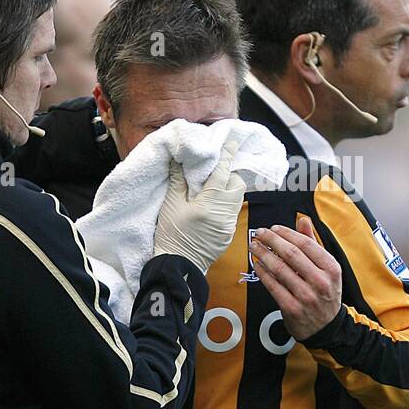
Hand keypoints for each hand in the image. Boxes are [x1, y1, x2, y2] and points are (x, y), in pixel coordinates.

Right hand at [153, 140, 246, 272]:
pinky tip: (211, 207)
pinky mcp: (229, 234)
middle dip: (229, 175)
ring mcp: (229, 225)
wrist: (178, 266)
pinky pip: (232, 213)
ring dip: (228, 190)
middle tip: (213, 173)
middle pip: (238, 185)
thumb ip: (178, 180)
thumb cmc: (171, 234)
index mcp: (210, 203)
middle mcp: (225, 213)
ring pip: (237, 199)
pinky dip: (225, 205)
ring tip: (211, 189)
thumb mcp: (171, 205)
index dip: (227, 156)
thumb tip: (180, 159)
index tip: (231, 143)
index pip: (223, 172)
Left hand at [249, 217, 342, 339]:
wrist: (327, 328)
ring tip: (254, 246)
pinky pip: (273, 286)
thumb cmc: (325, 294)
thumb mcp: (327, 269)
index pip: (306, 244)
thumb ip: (314, 244)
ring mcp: (306, 296)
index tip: (274, 228)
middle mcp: (320, 281)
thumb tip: (302, 221)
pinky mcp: (292, 308)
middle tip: (259, 234)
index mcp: (331, 268)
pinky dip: (262, 273)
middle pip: (291, 253)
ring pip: (279, 269)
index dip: (286, 233)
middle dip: (271, 240)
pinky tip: (257, 264)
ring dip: (262, 254)